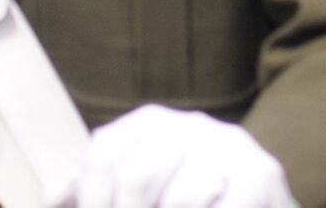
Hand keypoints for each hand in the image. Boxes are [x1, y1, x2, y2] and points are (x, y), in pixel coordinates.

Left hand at [44, 105, 296, 207]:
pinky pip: (222, 207)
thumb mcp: (131, 199)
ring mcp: (231, 147)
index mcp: (151, 125)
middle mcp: (191, 125)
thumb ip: (90, 195)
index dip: (89, 201)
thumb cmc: (182, 205)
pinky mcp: (263, 175)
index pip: (103, 153)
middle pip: (137, 173)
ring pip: (180, 198)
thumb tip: (62, 189)